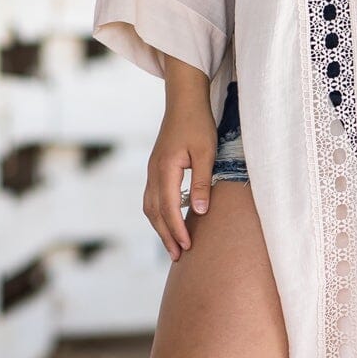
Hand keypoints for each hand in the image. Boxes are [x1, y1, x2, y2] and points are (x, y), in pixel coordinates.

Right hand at [144, 95, 217, 261]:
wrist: (184, 101)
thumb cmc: (198, 124)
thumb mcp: (206, 153)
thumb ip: (201, 182)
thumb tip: (199, 212)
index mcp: (165, 169)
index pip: (168, 208)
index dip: (177, 230)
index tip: (188, 247)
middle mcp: (153, 172)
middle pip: (155, 212)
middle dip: (166, 236)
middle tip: (178, 257)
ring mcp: (152, 171)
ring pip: (150, 207)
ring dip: (160, 228)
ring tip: (173, 246)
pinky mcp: (156, 168)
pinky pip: (152, 198)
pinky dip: (159, 215)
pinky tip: (169, 223)